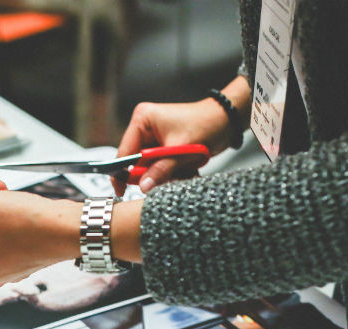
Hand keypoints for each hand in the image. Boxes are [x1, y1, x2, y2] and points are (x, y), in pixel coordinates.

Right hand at [115, 76, 249, 194]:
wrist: (226, 120)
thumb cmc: (206, 124)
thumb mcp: (180, 150)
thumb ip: (160, 170)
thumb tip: (143, 186)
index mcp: (142, 120)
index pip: (124, 152)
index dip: (122, 172)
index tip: (121, 190)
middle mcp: (145, 127)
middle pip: (135, 161)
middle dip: (150, 173)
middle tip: (165, 178)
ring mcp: (153, 137)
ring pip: (148, 166)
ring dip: (163, 173)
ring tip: (181, 169)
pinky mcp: (162, 145)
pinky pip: (159, 166)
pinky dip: (170, 171)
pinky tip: (184, 168)